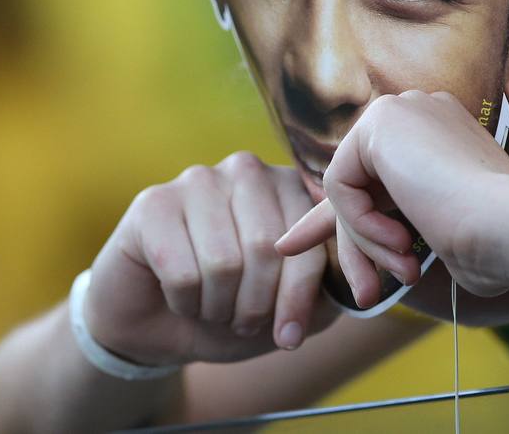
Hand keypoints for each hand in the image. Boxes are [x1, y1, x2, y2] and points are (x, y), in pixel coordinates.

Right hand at [82, 152, 335, 366]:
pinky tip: (178, 296)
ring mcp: (198, 180)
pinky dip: (184, 302)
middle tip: (241, 320)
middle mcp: (247, 171)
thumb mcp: (287, 308)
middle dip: (256, 305)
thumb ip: (323, 294)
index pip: (309, 242)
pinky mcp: (154, 203)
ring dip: (218, 307)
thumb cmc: (230, 306)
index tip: (290, 338)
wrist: (157, 321)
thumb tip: (355, 291)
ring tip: (212, 307)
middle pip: (268, 249)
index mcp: (290, 187)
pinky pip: (181, 270)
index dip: (299, 299)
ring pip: (224, 262)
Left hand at [276, 91, 508, 306]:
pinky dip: (362, 225)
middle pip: (358, 184)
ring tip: (401, 274)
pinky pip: (341, 187)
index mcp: (442, 135)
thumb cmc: (492, 245)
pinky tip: (401, 241)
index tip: (295, 244)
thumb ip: (392, 222)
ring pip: (349, 190)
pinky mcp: (380, 121)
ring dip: (367, 243)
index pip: (377, 173)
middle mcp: (421, 113)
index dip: (346, 216)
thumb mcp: (433, 235)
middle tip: (362, 295)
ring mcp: (402, 111)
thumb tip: (338, 230)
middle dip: (353, 243)